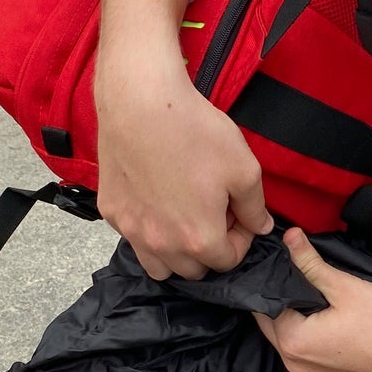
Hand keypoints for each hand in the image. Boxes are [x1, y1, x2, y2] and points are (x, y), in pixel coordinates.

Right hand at [94, 0, 271, 280]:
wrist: (140, 101)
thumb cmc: (196, 132)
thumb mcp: (244, 168)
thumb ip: (255, 207)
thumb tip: (260, 228)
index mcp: (200, 239)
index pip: (227, 262)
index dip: (240, 239)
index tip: (239, 214)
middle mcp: (162, 245)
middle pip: (194, 270)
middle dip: (209, 249)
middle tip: (214, 212)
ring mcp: (132, 231)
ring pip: (158, 266)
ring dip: (176, 254)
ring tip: (184, 219)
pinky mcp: (110, 211)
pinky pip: (133, 238)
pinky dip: (148, 232)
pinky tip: (157, 200)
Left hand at [255, 229, 371, 371]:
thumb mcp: (346, 287)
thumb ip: (311, 263)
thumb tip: (289, 238)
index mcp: (292, 341)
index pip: (265, 303)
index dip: (274, 278)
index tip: (286, 259)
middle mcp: (294, 362)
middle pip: (272, 320)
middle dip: (283, 295)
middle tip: (301, 269)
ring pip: (288, 333)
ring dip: (295, 312)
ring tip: (315, 286)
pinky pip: (305, 345)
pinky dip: (308, 328)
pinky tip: (326, 311)